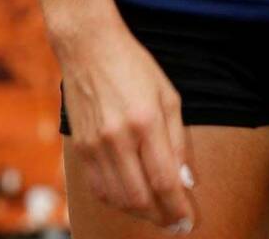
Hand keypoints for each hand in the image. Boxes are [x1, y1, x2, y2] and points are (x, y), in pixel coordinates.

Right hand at [59, 16, 196, 231]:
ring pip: (118, 199)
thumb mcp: (168, 95)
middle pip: (140, 198)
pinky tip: (132, 198)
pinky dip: (117, 201)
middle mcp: (118, 138)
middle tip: (176, 222)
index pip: (164, 180)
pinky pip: (99, 188)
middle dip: (161, 217)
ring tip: (157, 212)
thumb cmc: (134, 66)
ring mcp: (95, 145)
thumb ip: (178, 140)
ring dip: (140, 212)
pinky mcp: (80, 148)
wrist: (88, 47)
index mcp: (145, 121)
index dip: (178, 208)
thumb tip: (186, 181)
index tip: (189, 221)